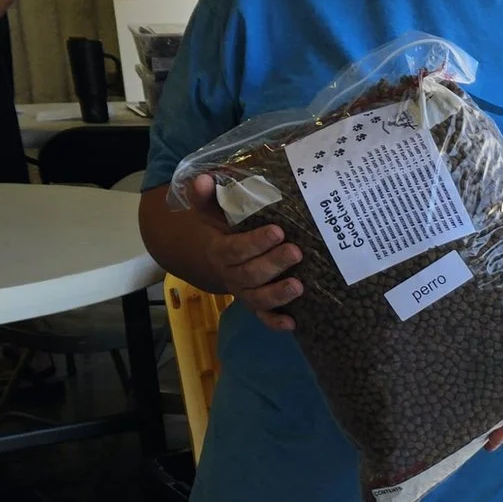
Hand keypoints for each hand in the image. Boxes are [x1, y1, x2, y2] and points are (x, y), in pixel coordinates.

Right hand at [181, 172, 305, 331]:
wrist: (220, 258)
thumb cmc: (224, 230)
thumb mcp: (212, 213)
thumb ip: (206, 197)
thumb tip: (203, 178)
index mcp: (221, 252)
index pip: (236, 249)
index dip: (256, 242)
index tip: (278, 231)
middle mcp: (232, 275)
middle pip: (250, 274)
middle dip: (273, 264)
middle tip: (296, 252)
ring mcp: (245, 292)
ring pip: (258, 299)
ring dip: (278, 294)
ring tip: (299, 286)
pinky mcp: (257, 306)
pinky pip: (264, 318)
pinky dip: (276, 322)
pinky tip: (292, 322)